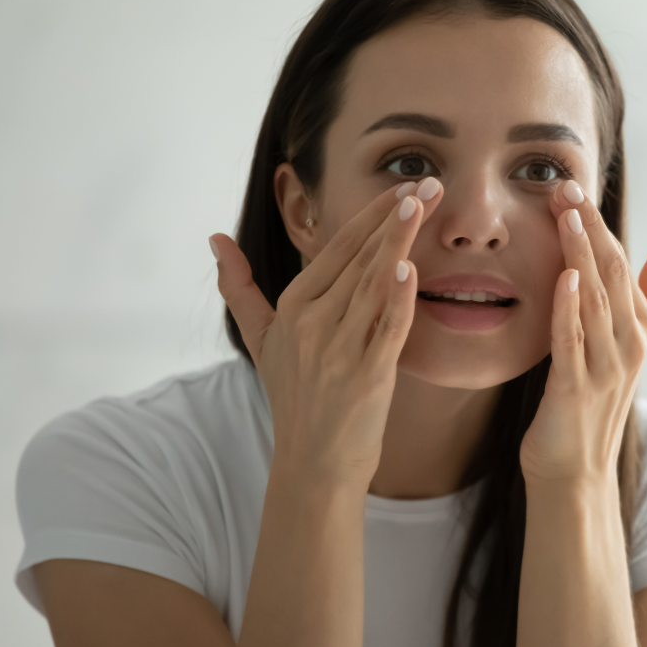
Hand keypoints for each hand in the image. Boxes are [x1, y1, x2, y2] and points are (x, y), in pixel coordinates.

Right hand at [210, 178, 442, 486]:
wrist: (313, 463)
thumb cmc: (294, 397)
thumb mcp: (260, 339)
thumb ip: (239, 287)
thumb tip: (215, 239)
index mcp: (294, 305)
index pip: (338, 248)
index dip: (373, 215)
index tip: (405, 186)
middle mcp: (313, 322)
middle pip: (360, 258)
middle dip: (396, 217)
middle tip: (431, 182)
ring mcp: (339, 349)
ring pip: (373, 284)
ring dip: (398, 242)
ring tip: (422, 205)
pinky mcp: (366, 376)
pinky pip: (385, 330)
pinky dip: (396, 300)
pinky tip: (408, 269)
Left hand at [519, 180, 646, 483]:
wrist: (573, 472)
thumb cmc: (590, 405)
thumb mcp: (622, 345)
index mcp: (636, 329)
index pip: (620, 265)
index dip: (598, 224)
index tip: (574, 187)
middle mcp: (627, 345)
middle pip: (611, 275)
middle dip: (590, 228)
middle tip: (565, 187)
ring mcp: (605, 368)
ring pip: (595, 301)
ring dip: (581, 256)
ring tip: (566, 216)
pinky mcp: (576, 390)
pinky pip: (573, 342)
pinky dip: (570, 308)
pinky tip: (564, 278)